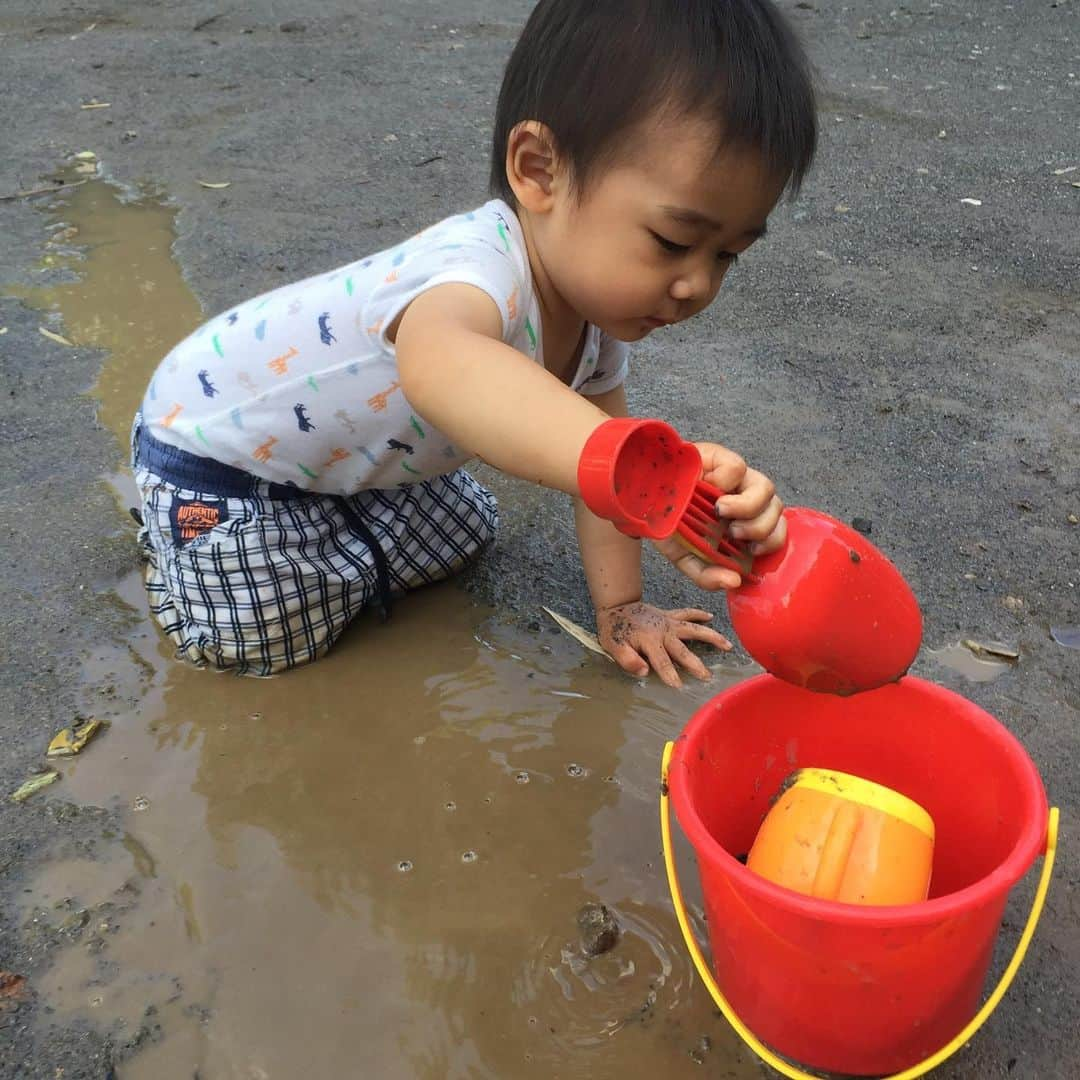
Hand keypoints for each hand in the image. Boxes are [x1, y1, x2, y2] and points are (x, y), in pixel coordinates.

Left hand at [596, 601, 731, 687]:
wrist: (615, 605)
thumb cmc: (613, 629)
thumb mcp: (612, 646)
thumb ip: (627, 659)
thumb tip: (644, 671)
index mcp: (648, 641)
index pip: (661, 661)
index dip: (670, 674)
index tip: (679, 687)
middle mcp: (662, 631)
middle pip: (682, 650)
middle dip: (695, 664)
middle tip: (708, 676)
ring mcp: (668, 622)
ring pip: (693, 629)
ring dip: (710, 636)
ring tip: (727, 644)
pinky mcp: (669, 615)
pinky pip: (687, 613)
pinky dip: (698, 614)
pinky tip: (711, 617)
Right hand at [653, 443, 785, 589]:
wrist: (638, 500)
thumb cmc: (666, 525)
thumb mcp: (685, 557)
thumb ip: (707, 575)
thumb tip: (734, 582)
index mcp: (742, 524)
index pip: (776, 531)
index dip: (772, 541)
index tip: (750, 551)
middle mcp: (744, 498)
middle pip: (776, 509)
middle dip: (760, 528)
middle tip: (734, 534)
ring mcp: (734, 478)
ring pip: (766, 488)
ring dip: (748, 506)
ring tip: (722, 512)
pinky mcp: (721, 457)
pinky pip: (737, 469)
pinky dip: (724, 481)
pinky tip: (705, 487)